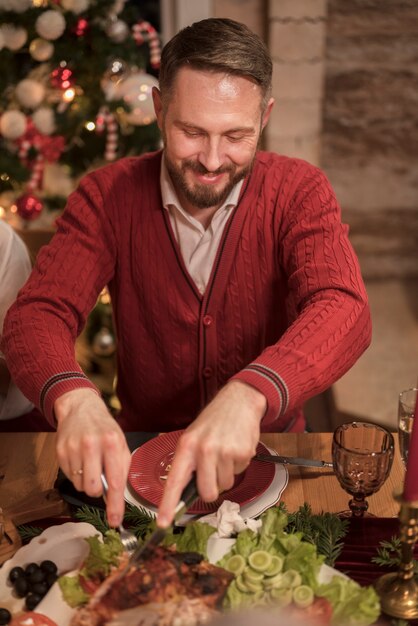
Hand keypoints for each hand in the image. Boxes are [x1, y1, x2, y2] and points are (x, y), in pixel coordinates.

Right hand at [54, 388, 130, 526]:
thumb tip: (117, 498)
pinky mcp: (61, 451)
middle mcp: (92, 445)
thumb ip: (121, 469)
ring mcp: (74, 448)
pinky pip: (69, 477)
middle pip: (92, 488)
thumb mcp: (120, 443)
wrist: (81, 408)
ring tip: (89, 463)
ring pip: (80, 485)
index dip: (115, 505)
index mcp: (112, 442)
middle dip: (96, 490)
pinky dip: (76, 473)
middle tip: (99, 478)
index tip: (115, 522)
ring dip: (86, 481)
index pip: (115, 481)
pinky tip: (79, 458)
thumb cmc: (105, 429)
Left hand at [157, 381, 266, 526]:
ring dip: (226, 474)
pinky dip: (238, 465)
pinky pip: (239, 473)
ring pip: (225, 485)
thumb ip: (189, 462)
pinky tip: (236, 447)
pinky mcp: (243, 453)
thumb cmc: (213, 421)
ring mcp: (224, 452)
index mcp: (187, 446)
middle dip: (212, 489)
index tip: (163, 523)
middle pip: (207, 492)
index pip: (175, 481)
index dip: (168, 504)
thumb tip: (185, 492)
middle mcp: (204, 450)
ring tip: (225, 452)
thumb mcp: (193, 436)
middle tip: (213, 472)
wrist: (239, 400)